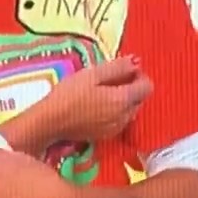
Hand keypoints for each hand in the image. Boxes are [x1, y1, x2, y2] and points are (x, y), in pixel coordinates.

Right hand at [36, 56, 152, 143]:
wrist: (51, 122)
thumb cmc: (69, 94)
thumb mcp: (92, 74)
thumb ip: (118, 67)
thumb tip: (137, 62)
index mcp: (123, 99)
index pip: (147, 86)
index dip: (139, 75)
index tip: (123, 71)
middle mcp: (125, 116)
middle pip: (140, 99)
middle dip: (131, 88)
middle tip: (109, 80)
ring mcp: (117, 128)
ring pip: (131, 110)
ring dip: (124, 100)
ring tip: (101, 93)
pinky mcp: (107, 135)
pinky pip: (120, 120)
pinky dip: (115, 112)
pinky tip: (97, 107)